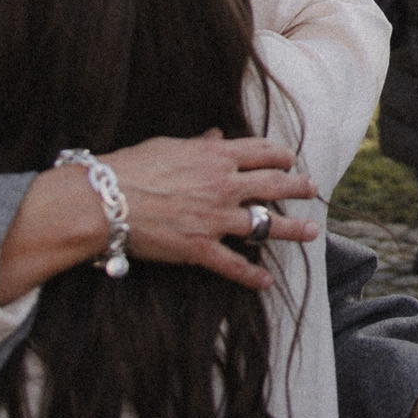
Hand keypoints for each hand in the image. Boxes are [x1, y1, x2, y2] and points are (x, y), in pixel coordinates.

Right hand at [0, 131, 319, 302]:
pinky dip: (252, 275)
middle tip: (313, 190)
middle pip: (275, 185)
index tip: (290, 159)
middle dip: (298, 187)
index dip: (282, 155)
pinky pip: (234, 264)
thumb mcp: (168, 146)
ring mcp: (214, 218)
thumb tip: (216, 136)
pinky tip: (266, 281)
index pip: (263, 152)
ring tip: (311, 233)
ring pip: (266, 224)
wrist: (104, 201)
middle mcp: (223, 185)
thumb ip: (199, 145)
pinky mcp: (200, 248)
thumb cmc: (131, 168)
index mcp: (216, 156)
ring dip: (292, 229)